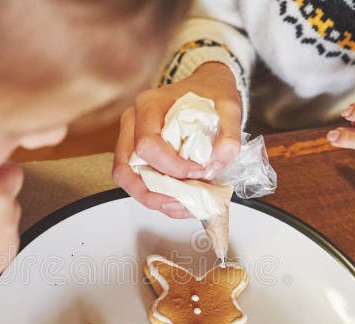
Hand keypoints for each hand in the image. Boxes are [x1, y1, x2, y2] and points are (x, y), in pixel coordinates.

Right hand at [112, 62, 241, 217]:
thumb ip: (229, 134)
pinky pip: (137, 180)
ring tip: (181, 206)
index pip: (147, 144)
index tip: (197, 172)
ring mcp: (131, 138)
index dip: (171, 166)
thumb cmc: (210, 94)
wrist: (206, 87)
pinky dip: (156, 195)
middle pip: (126, 167)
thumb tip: (219, 161)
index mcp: (149, 105)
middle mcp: (133, 121)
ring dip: (152, 198)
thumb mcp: (229, 107)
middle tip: (183, 201)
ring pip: (126, 178)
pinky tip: (178, 201)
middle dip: (154, 192)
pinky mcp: (137, 153)